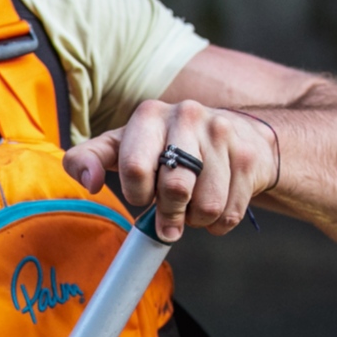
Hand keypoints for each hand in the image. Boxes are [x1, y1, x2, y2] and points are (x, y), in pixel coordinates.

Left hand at [63, 100, 280, 241]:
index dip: (137, 194)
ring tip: (192, 204)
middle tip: (169, 217)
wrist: (236, 135)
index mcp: (150, 114)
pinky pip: (229, 213)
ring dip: (195, 219)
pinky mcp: (248, 157)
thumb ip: (88, 159)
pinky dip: (219, 223)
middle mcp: (187, 115)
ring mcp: (222, 134)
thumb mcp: (122, 146)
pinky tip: (215, 204)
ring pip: (206, 206)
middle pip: (175, 189)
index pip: (135, 168)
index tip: (143, 195)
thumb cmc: (167, 146)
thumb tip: (89, 181)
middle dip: (169, 215)